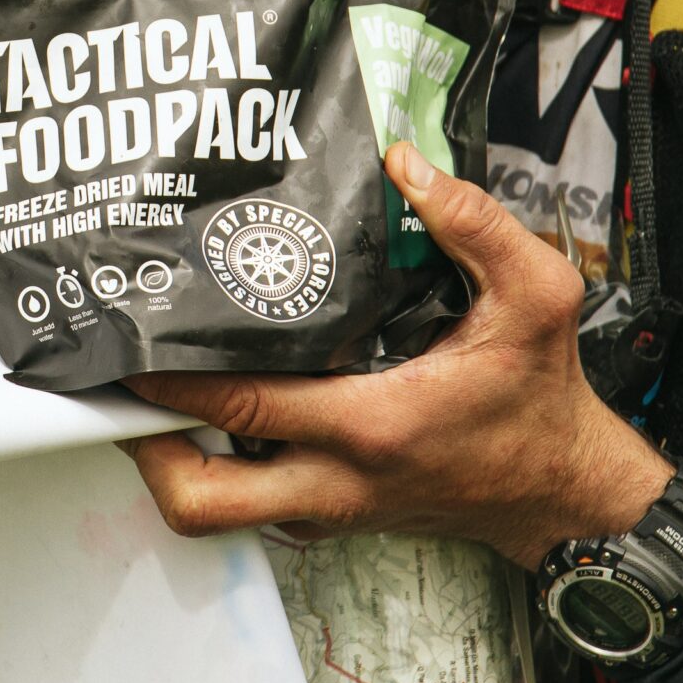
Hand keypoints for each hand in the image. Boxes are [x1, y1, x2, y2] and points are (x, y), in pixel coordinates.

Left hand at [121, 143, 673, 569]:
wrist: (564, 492)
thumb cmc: (542, 400)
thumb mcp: (535, 297)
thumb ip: (476, 224)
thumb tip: (406, 165)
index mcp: (372, 424)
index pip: (242, 406)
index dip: (171, 380)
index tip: (130, 344)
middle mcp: (336, 479)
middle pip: (201, 496)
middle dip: (141, 447)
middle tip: (118, 388)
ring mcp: (328, 507)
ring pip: (216, 512)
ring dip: (172, 462)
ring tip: (149, 396)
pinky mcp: (333, 517)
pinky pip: (250, 504)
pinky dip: (221, 465)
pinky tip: (213, 413)